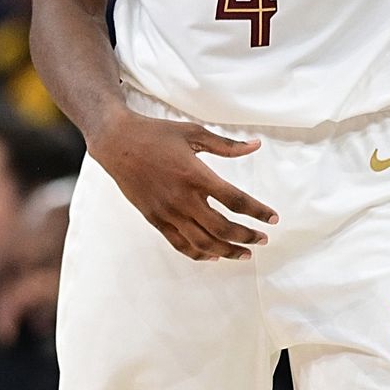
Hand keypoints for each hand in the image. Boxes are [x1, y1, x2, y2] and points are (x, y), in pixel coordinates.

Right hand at [89, 112, 277, 260]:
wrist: (117, 142)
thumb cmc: (155, 134)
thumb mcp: (192, 133)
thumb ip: (226, 145)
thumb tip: (256, 146)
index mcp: (196, 175)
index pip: (236, 200)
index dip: (258, 212)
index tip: (273, 219)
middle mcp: (183, 198)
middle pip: (223, 228)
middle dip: (247, 237)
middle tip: (262, 240)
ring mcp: (167, 211)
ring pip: (203, 242)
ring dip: (227, 251)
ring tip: (244, 254)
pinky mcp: (154, 218)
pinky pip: (180, 244)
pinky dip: (199, 254)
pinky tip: (213, 256)